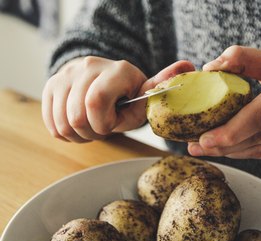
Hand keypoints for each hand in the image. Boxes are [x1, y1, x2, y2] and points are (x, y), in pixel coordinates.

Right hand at [42, 56, 193, 142]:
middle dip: (92, 132)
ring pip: (62, 122)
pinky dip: (64, 132)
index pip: (96, 101)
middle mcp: (89, 66)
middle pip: (77, 116)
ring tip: (91, 126)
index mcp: (118, 70)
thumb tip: (188, 65)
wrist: (101, 83)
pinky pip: (50, 122)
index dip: (102, 123)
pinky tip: (78, 124)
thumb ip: (162, 86)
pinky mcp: (51, 84)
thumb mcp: (145, 97)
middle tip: (102, 128)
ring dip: (78, 134)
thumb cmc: (127, 98)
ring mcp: (66, 74)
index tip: (111, 125)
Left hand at [187, 46, 260, 158]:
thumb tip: (210, 67)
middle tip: (194, 146)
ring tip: (201, 149)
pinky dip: (245, 152)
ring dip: (230, 151)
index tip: (204, 138)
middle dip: (223, 144)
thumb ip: (246, 59)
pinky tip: (225, 150)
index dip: (233, 129)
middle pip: (259, 135)